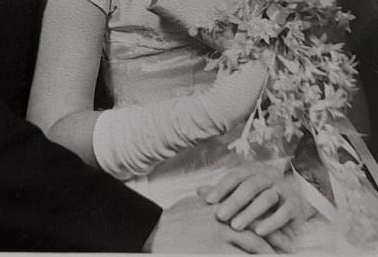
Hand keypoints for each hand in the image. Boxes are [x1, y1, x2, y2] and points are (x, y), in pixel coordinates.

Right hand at [144, 195, 277, 253]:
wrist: (157, 232)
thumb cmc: (172, 219)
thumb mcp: (192, 203)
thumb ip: (206, 199)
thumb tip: (210, 195)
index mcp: (221, 204)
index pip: (252, 208)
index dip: (267, 218)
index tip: (278, 226)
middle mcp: (224, 216)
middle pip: (258, 224)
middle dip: (276, 236)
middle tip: (289, 245)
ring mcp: (221, 233)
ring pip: (255, 243)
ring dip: (270, 252)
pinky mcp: (217, 250)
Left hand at [199, 163, 307, 250]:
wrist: (294, 203)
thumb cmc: (262, 198)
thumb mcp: (242, 193)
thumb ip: (224, 192)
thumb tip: (199, 191)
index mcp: (254, 170)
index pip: (235, 176)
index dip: (221, 187)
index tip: (207, 200)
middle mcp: (269, 175)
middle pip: (249, 185)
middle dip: (233, 201)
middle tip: (219, 215)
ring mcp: (284, 188)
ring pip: (266, 197)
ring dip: (250, 212)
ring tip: (236, 225)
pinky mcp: (296, 204)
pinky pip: (284, 212)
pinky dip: (271, 222)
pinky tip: (259, 231)